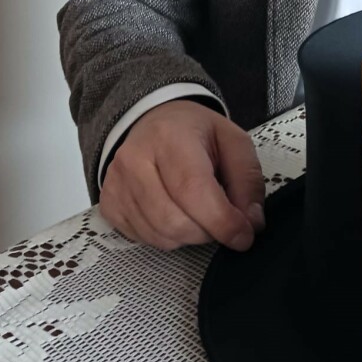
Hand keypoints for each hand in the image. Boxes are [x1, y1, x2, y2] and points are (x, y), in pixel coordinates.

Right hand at [99, 99, 265, 250]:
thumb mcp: (233, 141)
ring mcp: (117, 184)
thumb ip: (248, 180)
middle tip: (222, 220)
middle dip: (208, 232)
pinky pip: (142, 238)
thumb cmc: (195, 133)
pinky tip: (177, 215)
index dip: (221, 221)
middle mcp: (135, 160)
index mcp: (170, 137)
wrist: (153, 122)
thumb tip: (252, 223)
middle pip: (174, 220)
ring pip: (159, 235)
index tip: (244, 236)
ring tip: (200, 214)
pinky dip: (168, 237)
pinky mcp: (109, 204)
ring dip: (189, 236)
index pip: (193, 189)